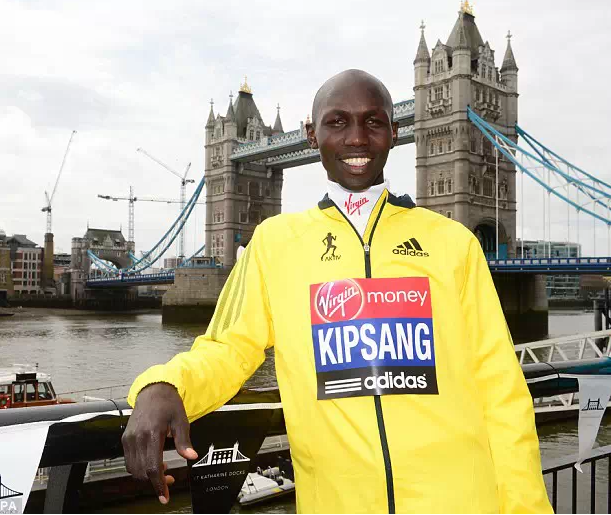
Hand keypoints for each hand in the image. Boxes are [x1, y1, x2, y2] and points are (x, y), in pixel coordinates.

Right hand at [122, 383, 197, 503]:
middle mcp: (137, 437)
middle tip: (169, 479)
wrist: (153, 390)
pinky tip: (152, 462)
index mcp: (152, 433)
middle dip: (155, 481)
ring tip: (163, 470)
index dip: (158, 484)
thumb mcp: (181, 420)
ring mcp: (129, 438)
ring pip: (133, 469)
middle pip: (142, 471)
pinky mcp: (125, 439)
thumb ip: (184, 441)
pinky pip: (129, 461)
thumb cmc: (168, 403)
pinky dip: (140, 467)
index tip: (164, 496)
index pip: (153, 466)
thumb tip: (191, 456)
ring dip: (147, 475)